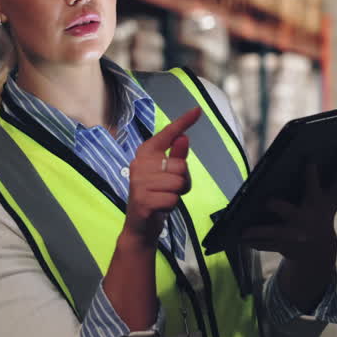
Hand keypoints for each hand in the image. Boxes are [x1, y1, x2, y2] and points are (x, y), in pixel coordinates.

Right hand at [123, 107, 202, 244]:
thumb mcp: (168, 174)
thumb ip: (177, 156)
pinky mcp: (143, 200)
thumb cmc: (156, 195)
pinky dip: (171, 206)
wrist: (140, 226)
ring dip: (177, 194)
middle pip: (181, 165)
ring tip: (164, 198)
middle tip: (168, 189)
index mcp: (145, 153)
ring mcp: (139, 182)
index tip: (198, 110)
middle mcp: (139, 164)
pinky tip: (160, 208)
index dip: (183, 122)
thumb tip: (184, 137)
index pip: (168, 134)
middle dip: (182, 181)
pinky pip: (173, 199)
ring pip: (178, 183)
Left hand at [241, 148, 336, 261]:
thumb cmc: (324, 210)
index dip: (312, 175)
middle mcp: (305, 220)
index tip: (308, 161)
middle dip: (278, 207)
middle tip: (268, 201)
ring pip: (272, 233)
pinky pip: (264, 245)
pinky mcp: (280, 247)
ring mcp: (293, 236)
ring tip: (243, 229)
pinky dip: (253, 242)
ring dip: (259, 232)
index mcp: (317, 204)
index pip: (314, 186)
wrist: (318, 250)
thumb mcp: (335, 194)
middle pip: (289, 211)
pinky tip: (240, 237)